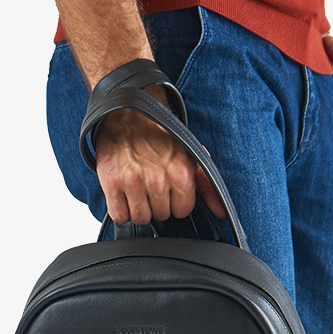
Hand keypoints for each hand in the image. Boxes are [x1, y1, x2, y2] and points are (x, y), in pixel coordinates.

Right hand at [95, 96, 225, 225]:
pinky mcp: (112, 183)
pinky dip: (120, 209)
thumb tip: (221, 213)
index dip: (175, 202)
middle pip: (160, 216)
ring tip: (137, 188)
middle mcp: (158, 178)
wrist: (127, 115)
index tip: (168, 188)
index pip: (182, 212)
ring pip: (140, 218)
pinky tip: (123, 193)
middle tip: (150, 184)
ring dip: (138, 208)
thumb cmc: (160, 136)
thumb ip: (208, 185)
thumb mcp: (190, 155)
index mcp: (181, 172)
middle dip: (156, 204)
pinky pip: (119, 216)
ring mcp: (133, 181)